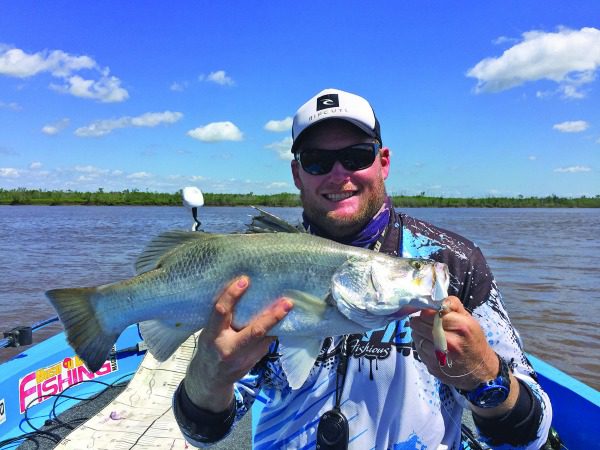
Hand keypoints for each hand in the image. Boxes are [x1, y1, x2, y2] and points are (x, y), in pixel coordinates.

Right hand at [183, 275, 292, 411]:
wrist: (211, 378)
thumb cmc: (210, 346)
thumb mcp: (209, 331)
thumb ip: (223, 318)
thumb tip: (245, 293)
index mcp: (212, 335)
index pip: (221, 312)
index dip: (232, 295)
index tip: (245, 280)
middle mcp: (229, 348)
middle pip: (255, 331)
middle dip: (272, 317)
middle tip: (287, 303)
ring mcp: (243, 358)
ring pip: (266, 338)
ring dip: (278, 322)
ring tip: (288, 306)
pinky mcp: (254, 363)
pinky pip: (267, 343)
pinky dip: (274, 330)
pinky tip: (282, 319)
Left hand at [409, 296, 498, 390]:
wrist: (480, 371)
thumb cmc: (474, 341)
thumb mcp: (469, 319)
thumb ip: (452, 306)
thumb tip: (435, 298)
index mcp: (460, 325)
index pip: (429, 312)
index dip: (426, 311)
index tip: (429, 313)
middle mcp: (450, 341)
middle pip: (418, 323)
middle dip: (420, 321)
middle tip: (426, 323)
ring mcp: (440, 356)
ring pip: (416, 335)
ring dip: (419, 333)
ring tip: (429, 335)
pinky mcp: (433, 366)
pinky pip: (418, 349)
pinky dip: (421, 345)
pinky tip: (431, 346)